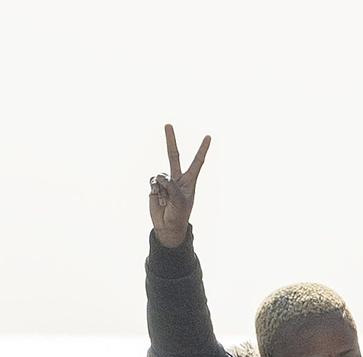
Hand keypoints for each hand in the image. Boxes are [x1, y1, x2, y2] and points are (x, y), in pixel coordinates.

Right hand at [148, 124, 209, 248]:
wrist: (167, 227)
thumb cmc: (179, 215)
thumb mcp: (180, 201)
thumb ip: (172, 186)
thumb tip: (161, 176)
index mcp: (189, 181)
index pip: (197, 162)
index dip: (202, 149)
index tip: (209, 136)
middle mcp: (177, 178)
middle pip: (173, 156)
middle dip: (170, 140)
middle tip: (167, 124)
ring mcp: (165, 182)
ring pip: (161, 174)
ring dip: (163, 187)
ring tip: (166, 201)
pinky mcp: (155, 187)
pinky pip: (153, 182)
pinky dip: (156, 190)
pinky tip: (160, 200)